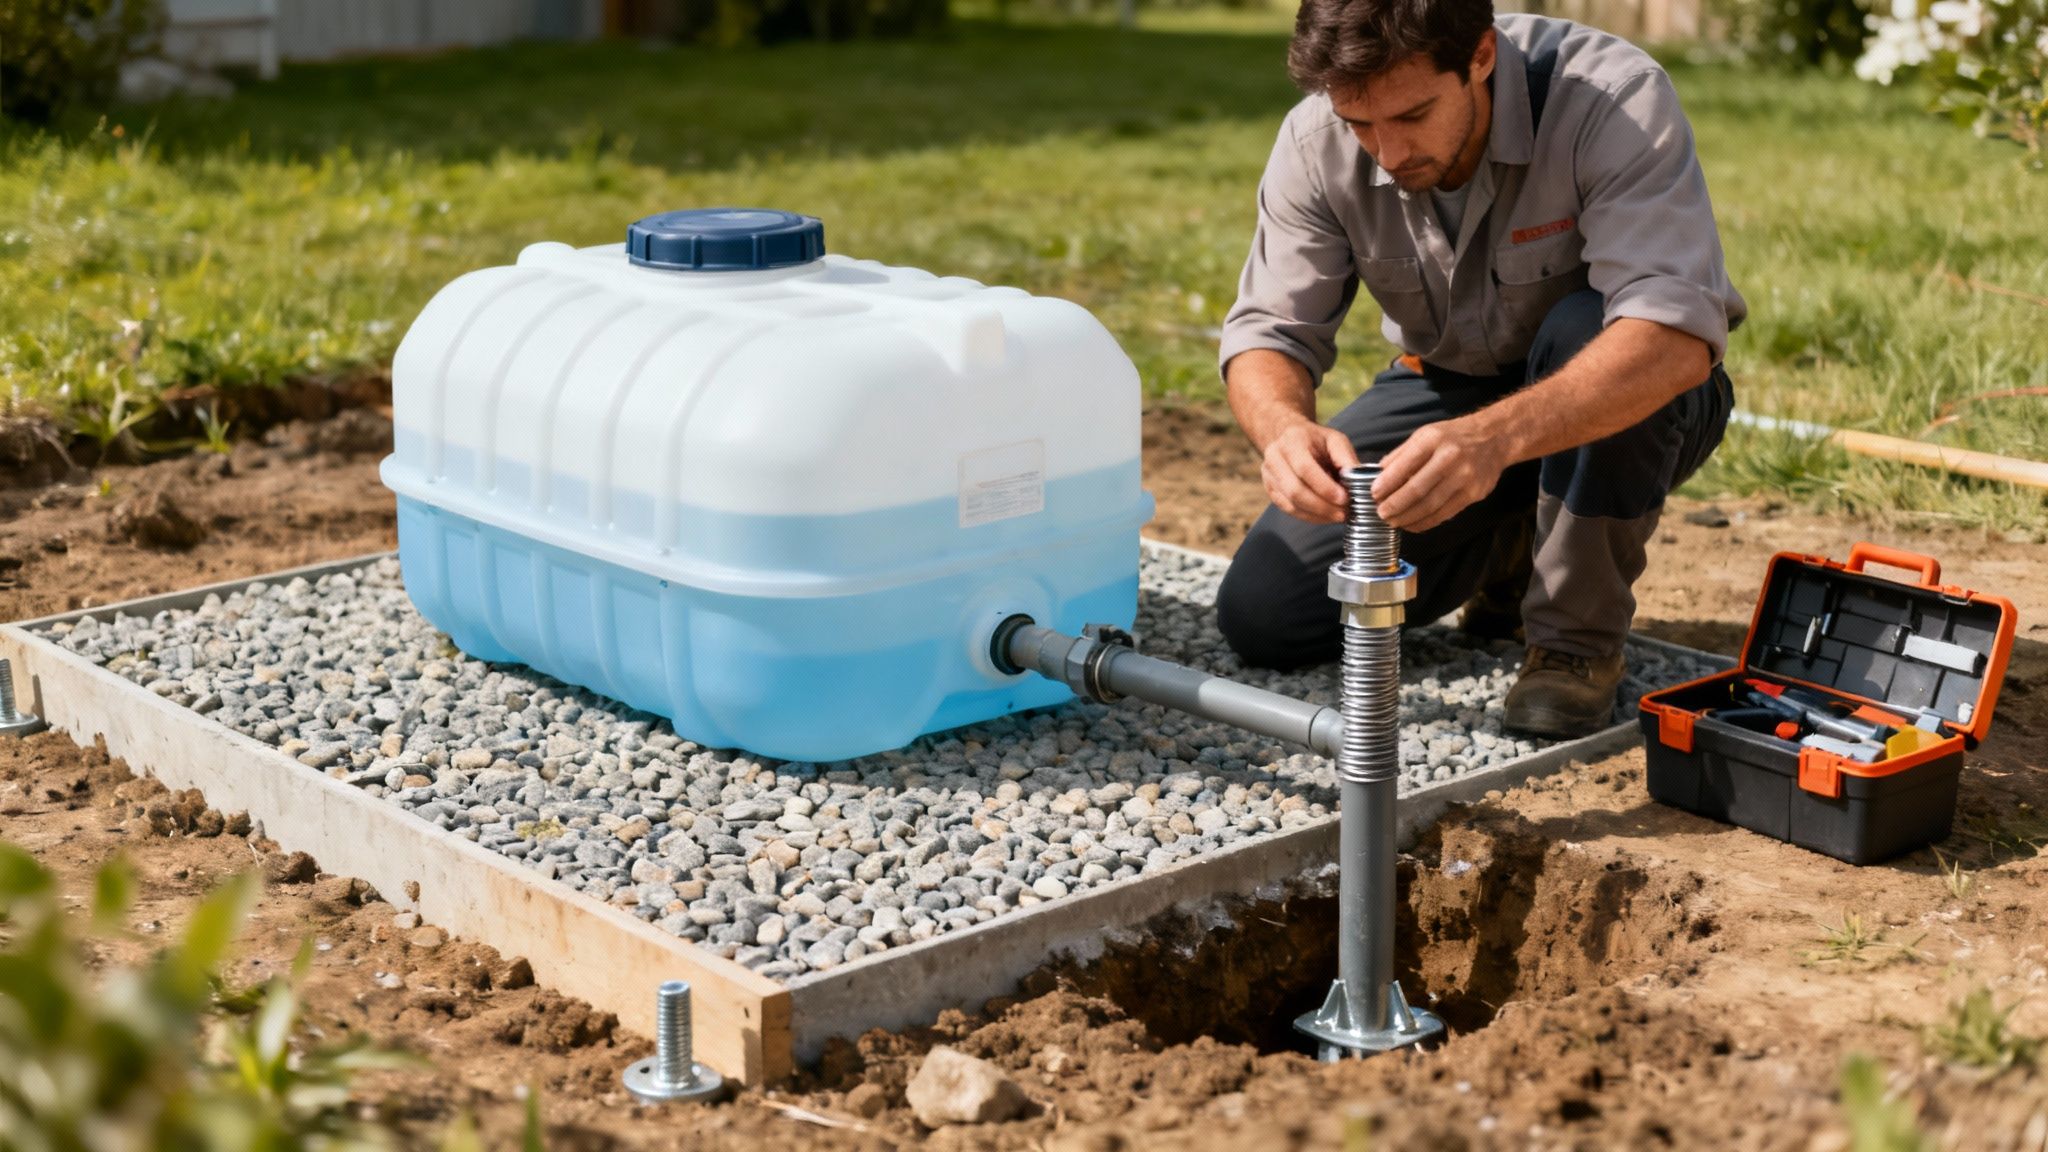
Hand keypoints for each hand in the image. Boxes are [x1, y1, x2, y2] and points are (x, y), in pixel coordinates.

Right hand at [1260, 420, 1360, 523]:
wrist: (1289, 437)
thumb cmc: (1316, 440)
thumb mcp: (1335, 440)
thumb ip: (1346, 458)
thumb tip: (1358, 481)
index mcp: (1291, 441)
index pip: (1304, 468)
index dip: (1324, 487)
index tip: (1344, 499)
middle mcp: (1274, 458)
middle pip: (1295, 490)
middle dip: (1322, 506)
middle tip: (1344, 512)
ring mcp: (1268, 475)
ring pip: (1290, 503)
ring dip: (1317, 514)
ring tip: (1338, 516)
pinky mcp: (1270, 490)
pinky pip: (1289, 509)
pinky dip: (1309, 517)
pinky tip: (1325, 516)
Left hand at [1371, 418, 1508, 530]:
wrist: (1494, 439)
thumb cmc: (1452, 437)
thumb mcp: (1425, 435)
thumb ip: (1400, 455)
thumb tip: (1377, 476)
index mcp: (1432, 439)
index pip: (1404, 465)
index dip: (1386, 484)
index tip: (1372, 495)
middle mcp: (1450, 457)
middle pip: (1416, 490)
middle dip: (1394, 506)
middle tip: (1380, 514)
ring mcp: (1464, 477)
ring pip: (1430, 505)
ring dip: (1407, 518)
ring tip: (1393, 522)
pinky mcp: (1473, 494)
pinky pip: (1444, 514)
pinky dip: (1425, 522)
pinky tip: (1412, 524)